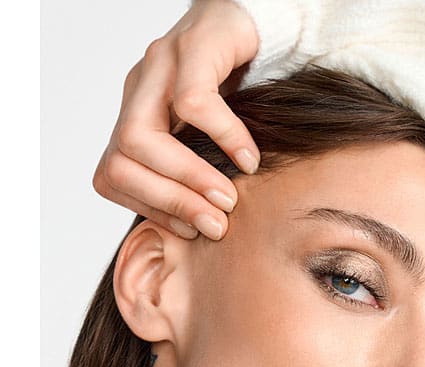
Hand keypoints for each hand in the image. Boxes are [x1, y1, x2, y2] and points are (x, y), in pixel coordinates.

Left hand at [92, 0, 260, 240]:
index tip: (193, 230)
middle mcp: (139, 91)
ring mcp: (160, 65)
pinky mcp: (192, 46)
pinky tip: (248, 158)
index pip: (113, 176)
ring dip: (188, 177)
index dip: (152, 210)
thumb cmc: (237, 90)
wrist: (256, 21)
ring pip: (141, 137)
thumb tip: (201, 231)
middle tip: (215, 223)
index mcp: (136, 117)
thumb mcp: (208, 141)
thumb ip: (195, 175)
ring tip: (228, 198)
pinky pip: (194, 102)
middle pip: (119, 161)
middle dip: (168, 201)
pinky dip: (223, 138)